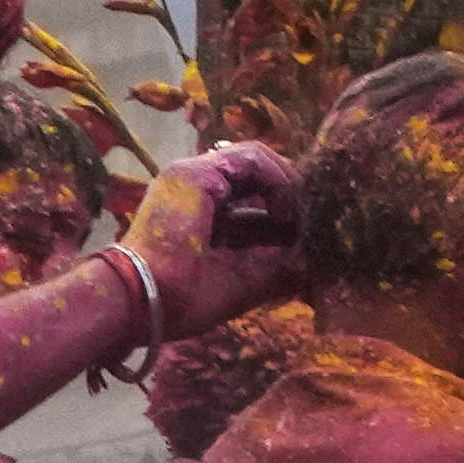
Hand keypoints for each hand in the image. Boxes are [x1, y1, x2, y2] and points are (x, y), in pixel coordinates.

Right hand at [124, 140, 310, 341]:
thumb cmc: (186, 299)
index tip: (310, 233)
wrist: (146, 303)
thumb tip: (317, 255)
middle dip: (293, 195)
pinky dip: (278, 182)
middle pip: (259, 174)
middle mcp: (196, 187)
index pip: (255, 194)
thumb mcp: (248, 279)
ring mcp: (191, 174)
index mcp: (202, 211)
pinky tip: (287, 213)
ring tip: (303, 219)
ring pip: (258, 160)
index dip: (288, 209)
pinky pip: (252, 159)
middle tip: (316, 221)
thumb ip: (281, 261)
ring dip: (289, 187)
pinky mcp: (194, 173)